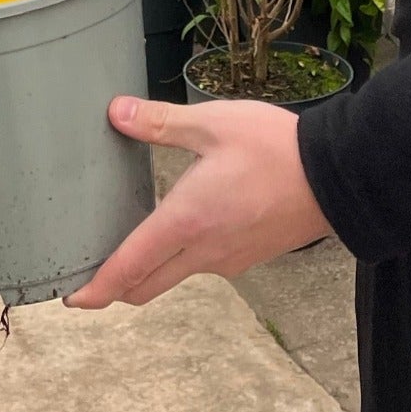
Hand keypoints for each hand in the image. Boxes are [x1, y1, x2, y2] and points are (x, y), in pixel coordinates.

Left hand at [63, 96, 333, 309]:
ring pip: (173, 277)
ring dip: (148, 270)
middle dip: (114, 287)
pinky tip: (181, 227)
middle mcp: (203, 252)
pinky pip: (202, 266)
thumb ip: (161, 122)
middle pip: (145, 286)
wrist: (338, 177)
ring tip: (131, 242)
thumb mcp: (213, 124)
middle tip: (89, 274)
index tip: (72, 299)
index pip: (128, 268)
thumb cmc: (274, 148)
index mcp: (186, 221)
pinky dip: (179, 258)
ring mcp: (228, 260)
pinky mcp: (248, 256)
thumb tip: (115, 112)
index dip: (95, 288)